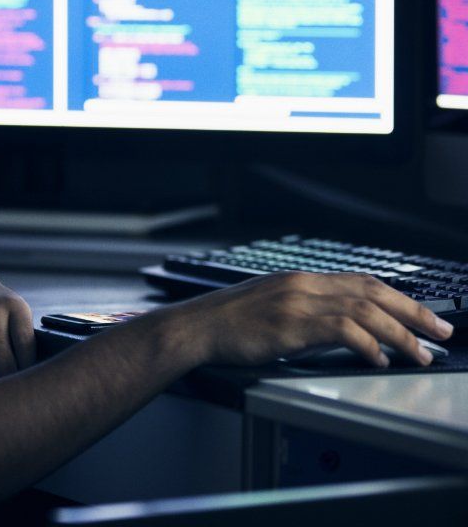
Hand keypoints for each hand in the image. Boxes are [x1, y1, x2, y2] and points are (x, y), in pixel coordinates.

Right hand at [179, 271, 453, 367]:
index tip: (421, 314)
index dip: (398, 297)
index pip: (361, 281)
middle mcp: (304, 284)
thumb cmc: (229, 322)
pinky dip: (369, 345)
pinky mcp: (291, 324)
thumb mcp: (271, 305)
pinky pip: (342, 330)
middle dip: (412, 312)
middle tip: (441, 330)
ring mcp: (297, 302)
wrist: (197, 326)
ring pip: (364, 310)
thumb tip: (340, 326)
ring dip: (399, 333)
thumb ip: (304, 308)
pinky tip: (380, 359)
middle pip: (371, 291)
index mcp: (301, 279)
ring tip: (420, 353)